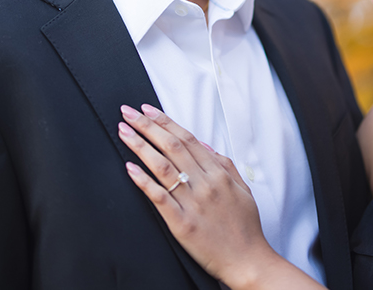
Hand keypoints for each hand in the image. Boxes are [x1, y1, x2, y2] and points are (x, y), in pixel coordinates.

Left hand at [118, 104, 278, 287]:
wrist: (248, 261)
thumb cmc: (246, 228)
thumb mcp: (243, 189)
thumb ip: (225, 165)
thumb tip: (205, 145)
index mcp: (219, 174)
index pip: (187, 139)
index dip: (165, 122)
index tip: (147, 110)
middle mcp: (205, 184)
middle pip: (172, 146)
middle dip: (147, 126)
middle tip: (128, 113)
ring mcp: (193, 203)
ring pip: (163, 166)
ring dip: (140, 146)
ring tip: (124, 132)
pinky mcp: (182, 223)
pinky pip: (159, 197)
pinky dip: (143, 181)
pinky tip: (129, 168)